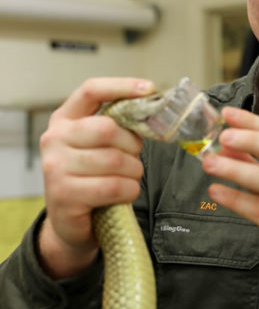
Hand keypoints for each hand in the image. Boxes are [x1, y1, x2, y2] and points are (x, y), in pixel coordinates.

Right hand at [38, 77, 153, 277]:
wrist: (72, 222)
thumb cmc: (94, 176)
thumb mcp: (102, 145)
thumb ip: (119, 126)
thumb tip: (154, 111)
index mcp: (65, 119)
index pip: (91, 91)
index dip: (122, 86)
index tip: (149, 88)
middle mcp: (54, 138)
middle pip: (109, 129)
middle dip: (132, 146)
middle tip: (133, 158)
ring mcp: (55, 167)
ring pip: (115, 160)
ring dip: (133, 172)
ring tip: (127, 178)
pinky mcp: (64, 194)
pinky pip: (114, 186)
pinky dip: (129, 190)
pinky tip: (124, 193)